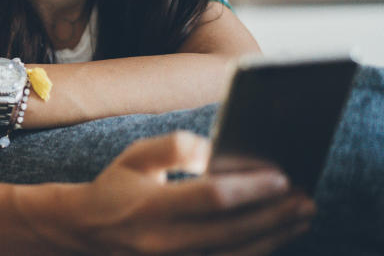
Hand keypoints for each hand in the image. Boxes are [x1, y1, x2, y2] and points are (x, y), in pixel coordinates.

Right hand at [31, 132, 314, 254]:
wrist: (86, 231)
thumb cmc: (116, 187)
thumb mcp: (136, 156)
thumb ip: (176, 146)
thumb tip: (218, 152)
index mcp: (150, 206)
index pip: (211, 197)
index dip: (250, 188)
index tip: (281, 176)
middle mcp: (164, 241)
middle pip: (232, 231)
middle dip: (273, 215)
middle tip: (305, 198)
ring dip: (273, 237)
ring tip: (299, 217)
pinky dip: (254, 252)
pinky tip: (274, 236)